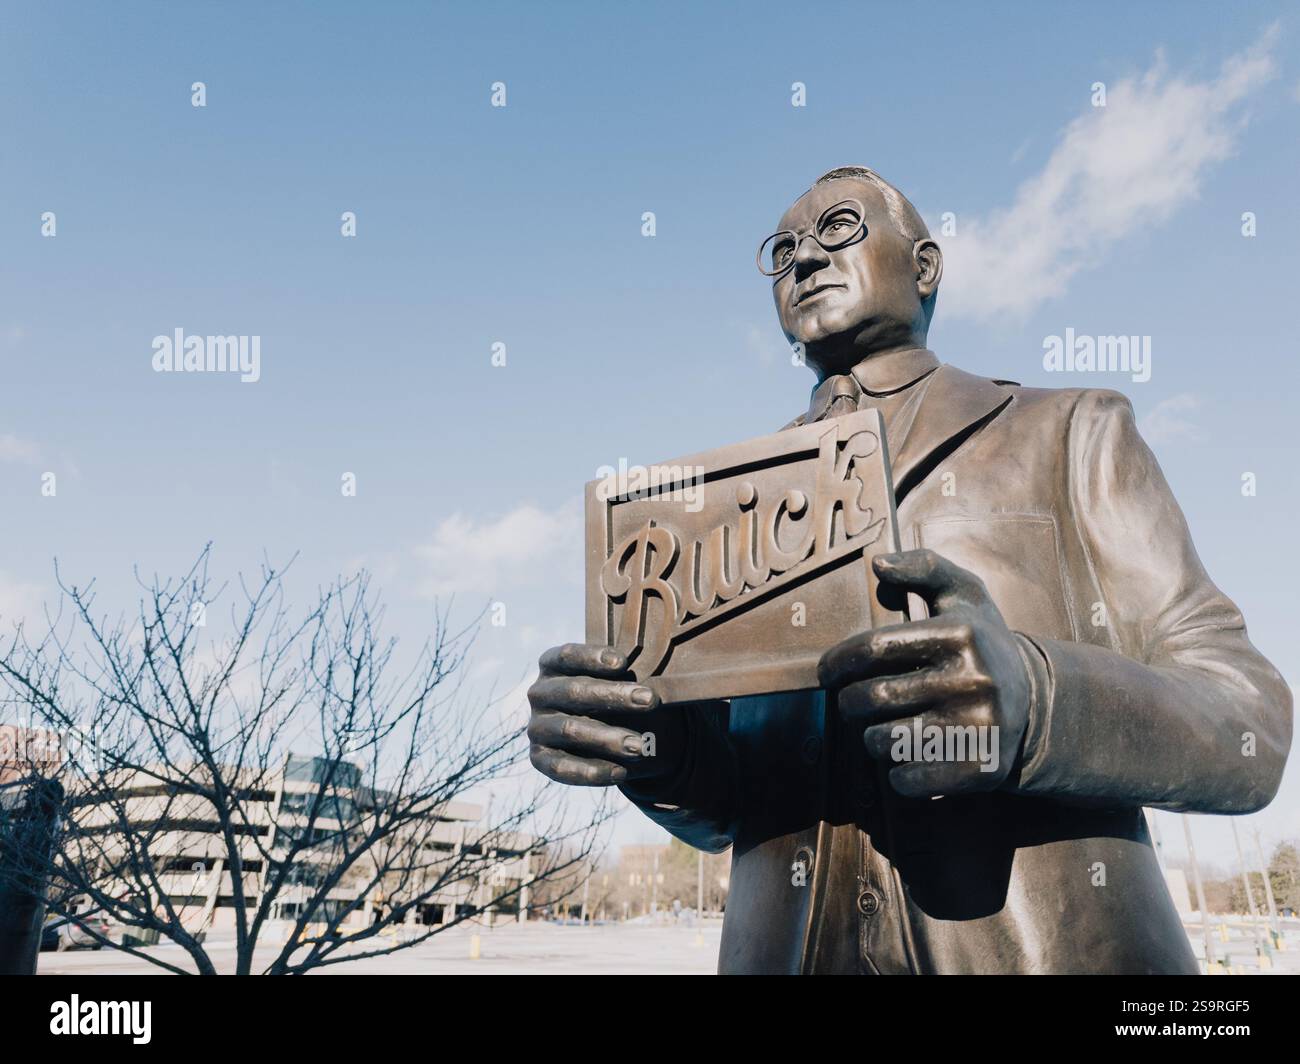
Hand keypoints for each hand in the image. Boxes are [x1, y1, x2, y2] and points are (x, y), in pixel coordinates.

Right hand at [527, 643, 683, 786]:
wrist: (609, 734)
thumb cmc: (616, 697)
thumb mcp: (621, 682)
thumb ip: (626, 678)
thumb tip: (649, 684)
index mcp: (553, 665)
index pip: (567, 656)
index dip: (592, 657)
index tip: (624, 663)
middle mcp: (540, 693)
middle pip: (573, 691)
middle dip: (614, 696)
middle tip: (650, 700)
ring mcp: (537, 726)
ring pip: (570, 729)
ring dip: (607, 738)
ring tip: (640, 746)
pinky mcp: (540, 758)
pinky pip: (562, 767)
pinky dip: (592, 771)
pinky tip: (620, 773)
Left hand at [819, 549, 1031, 797]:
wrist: (1035, 700)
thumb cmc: (980, 642)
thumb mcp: (962, 594)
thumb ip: (923, 567)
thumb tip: (878, 565)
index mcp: (961, 634)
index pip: (873, 648)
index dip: (837, 661)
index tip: (827, 672)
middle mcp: (973, 680)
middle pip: (871, 699)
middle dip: (849, 703)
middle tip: (853, 703)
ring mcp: (978, 727)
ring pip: (883, 742)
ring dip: (870, 738)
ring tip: (883, 727)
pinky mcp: (981, 769)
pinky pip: (908, 780)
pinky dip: (896, 772)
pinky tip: (908, 755)